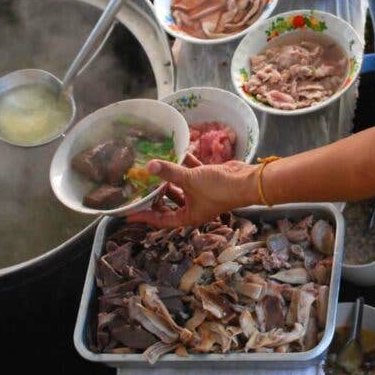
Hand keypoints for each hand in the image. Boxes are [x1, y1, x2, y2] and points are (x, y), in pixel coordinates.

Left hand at [128, 156, 257, 227]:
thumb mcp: (190, 180)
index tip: (130, 213)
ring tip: (156, 169)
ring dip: (170, 179)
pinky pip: (192, 174)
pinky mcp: (208, 181)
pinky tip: (177, 154)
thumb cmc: (218, 189)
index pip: (161, 219)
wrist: (244, 181)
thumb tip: (149, 166)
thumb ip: (170, 172)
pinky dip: (185, 165)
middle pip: (170, 204)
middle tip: (142, 186)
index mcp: (188, 216)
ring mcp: (201, 194)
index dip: (145, 216)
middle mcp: (194, 207)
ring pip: (181, 188)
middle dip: (157, 195)